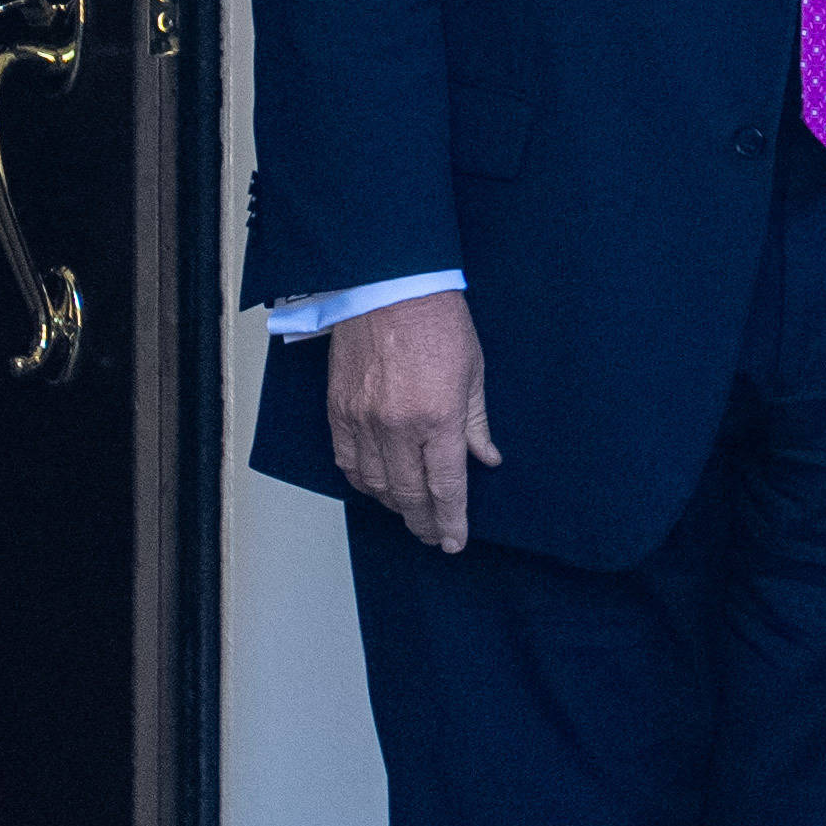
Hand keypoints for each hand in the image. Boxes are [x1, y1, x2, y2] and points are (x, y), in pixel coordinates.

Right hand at [328, 289, 500, 551]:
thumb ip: (476, 423)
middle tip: (432, 535)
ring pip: (375, 485)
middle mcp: (397, 426)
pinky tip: (376, 485)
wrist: (388, 284)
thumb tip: (486, 459)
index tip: (453, 541)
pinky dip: (361, 481)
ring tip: (409, 512)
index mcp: (438, 417)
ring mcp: (363, 419)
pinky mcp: (339, 409)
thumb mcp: (473, 371)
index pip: (445, 487)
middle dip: (423, 522)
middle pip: (408, 495)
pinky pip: (346, 461)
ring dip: (393, 505)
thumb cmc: (435, 318)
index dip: (450, 521)